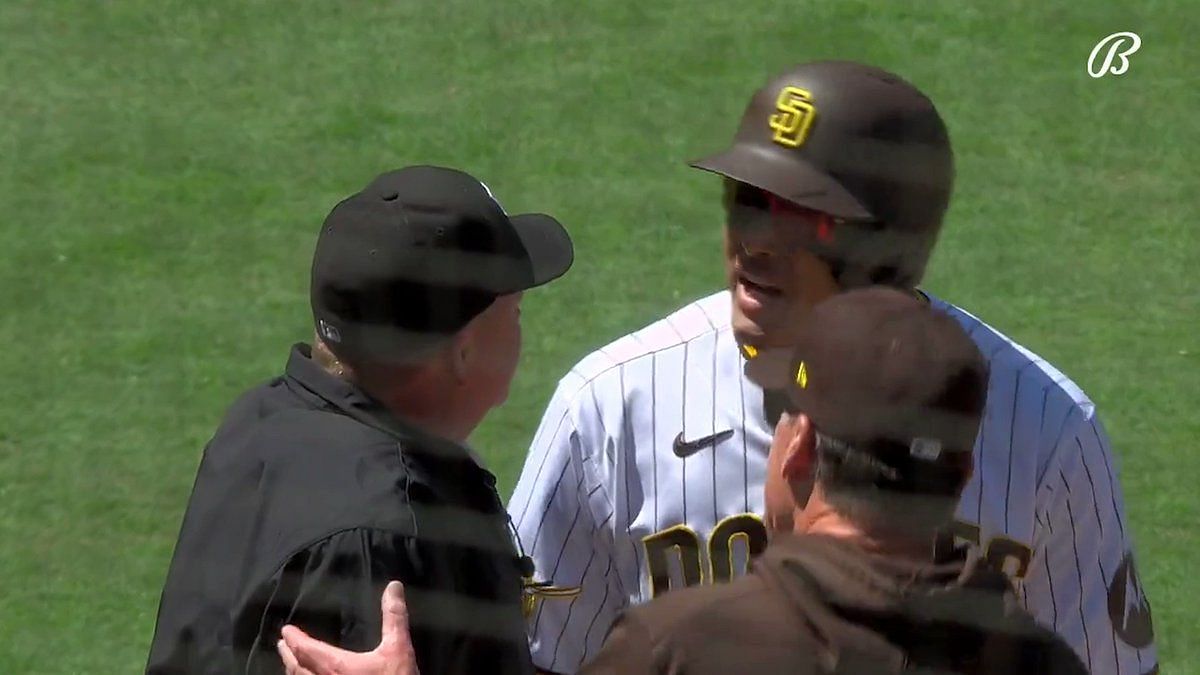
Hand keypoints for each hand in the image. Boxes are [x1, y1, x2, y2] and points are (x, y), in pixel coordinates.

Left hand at [277, 581, 418, 674]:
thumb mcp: (398, 648)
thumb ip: (394, 617)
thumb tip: (393, 586)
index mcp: (336, 666)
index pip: (306, 649)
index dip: (294, 639)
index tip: (286, 630)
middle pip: (297, 668)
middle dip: (289, 655)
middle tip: (282, 645)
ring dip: (293, 671)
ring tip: (290, 664)